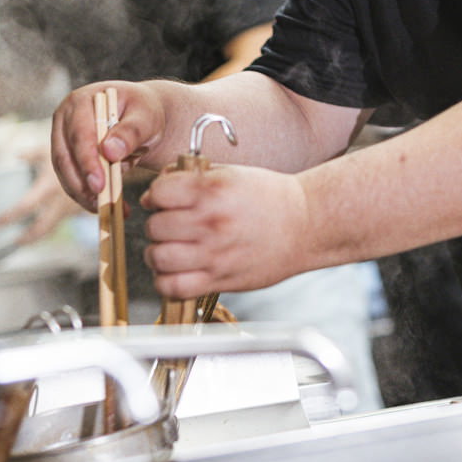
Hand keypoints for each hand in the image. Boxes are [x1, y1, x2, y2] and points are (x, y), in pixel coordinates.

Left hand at [0, 153, 80, 242]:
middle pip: (41, 227)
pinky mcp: (77, 210)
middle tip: (14, 241)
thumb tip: (17, 156)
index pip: (26, 206)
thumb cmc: (73, 153)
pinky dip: (48, 227)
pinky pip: (60, 222)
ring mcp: (70, 208)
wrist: (102, 165)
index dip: (10, 216)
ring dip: (37, 235)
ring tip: (23, 240)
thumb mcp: (53, 149)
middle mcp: (60, 201)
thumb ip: (32, 154)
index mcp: (49, 186)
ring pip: (52, 227)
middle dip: (27, 236)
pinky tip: (39, 230)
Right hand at [51, 81, 167, 212]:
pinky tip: (107, 206)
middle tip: (101, 203)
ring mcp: (63, 139)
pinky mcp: (69, 158)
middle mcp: (65, 119)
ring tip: (108, 208)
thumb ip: (130, 132)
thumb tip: (109, 151)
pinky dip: (88, 197)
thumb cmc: (144, 112)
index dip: (87, 161)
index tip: (98, 184)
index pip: (79, 134)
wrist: (142, 119)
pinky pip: (73, 181)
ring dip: (84, 194)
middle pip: (65, 156)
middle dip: (82, 183)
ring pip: (66, 173)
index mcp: (80, 101)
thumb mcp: (146, 117)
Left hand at [140, 163, 314, 297]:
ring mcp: (214, 254)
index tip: (164, 200)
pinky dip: (166, 281)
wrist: (307, 224)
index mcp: (212, 190)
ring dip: (158, 254)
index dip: (156, 195)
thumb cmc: (271, 198)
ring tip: (170, 249)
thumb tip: (156, 192)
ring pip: (158, 258)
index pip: (158, 192)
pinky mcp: (220, 279)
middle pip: (154, 226)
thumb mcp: (231, 174)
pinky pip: (173, 287)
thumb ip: (192, 179)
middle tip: (170, 226)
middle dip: (158, 224)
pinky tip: (177, 271)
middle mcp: (210, 222)